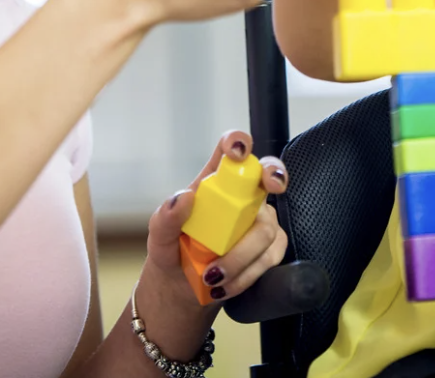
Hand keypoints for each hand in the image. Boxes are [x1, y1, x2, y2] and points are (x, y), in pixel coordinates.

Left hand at [133, 132, 287, 358]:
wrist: (182, 294)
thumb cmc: (172, 255)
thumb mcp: (159, 238)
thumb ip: (166, 218)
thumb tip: (184, 198)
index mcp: (214, 184)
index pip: (230, 151)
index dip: (238, 141)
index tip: (237, 151)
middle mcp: (241, 197)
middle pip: (267, 174)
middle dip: (275, 174)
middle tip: (273, 185)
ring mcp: (258, 222)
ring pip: (266, 227)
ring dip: (241, 255)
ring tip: (212, 277)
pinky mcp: (269, 249)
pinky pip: (271, 256)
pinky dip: (248, 274)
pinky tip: (227, 286)